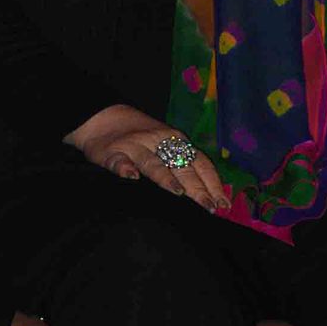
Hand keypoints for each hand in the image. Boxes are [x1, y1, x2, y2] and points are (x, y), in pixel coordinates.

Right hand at [63, 104, 228, 213]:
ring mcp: (135, 147)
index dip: (212, 183)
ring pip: (153, 163)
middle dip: (197, 187)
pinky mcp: (111, 153)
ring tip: (178, 192)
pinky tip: (131, 176)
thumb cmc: (141, 139)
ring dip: (165, 177)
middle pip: (181, 166)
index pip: (200, 163)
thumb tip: (212, 193)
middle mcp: (159, 142)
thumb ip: (185, 165)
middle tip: (209, 206)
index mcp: (176, 142)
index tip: (223, 203)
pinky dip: (124, 168)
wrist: (103, 119)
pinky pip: (118, 161)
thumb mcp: (166, 146)